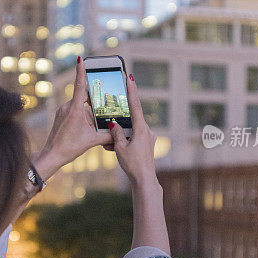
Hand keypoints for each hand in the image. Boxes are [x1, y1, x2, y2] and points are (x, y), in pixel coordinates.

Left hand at [32, 57, 111, 180]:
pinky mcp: (61, 116)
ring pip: (80, 105)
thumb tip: (120, 131)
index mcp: (75, 109)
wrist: (52, 155)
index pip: (80, 86)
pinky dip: (83, 116)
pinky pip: (74, 111)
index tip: (81, 59)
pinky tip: (86, 127)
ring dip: (89, 112)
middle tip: (105, 99)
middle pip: (84, 96)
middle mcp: (67, 106)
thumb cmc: (69, 147)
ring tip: (93, 124)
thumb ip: (108, 134)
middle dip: (95, 99)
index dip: (82, 71)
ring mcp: (63, 110)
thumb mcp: (92, 141)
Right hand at [107, 73, 157, 187]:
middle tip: (110, 123)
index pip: (135, 105)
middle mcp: (146, 131)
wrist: (144, 180)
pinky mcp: (146, 144)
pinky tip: (115, 149)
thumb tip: (113, 123)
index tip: (129, 77)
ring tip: (110, 147)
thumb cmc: (133, 164)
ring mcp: (147, 138)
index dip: (131, 90)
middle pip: (130, 119)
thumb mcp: (120, 148)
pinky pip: (133, 138)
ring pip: (130, 130)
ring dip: (119, 136)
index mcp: (141, 129)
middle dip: (118, 122)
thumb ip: (116, 133)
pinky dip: (124, 141)